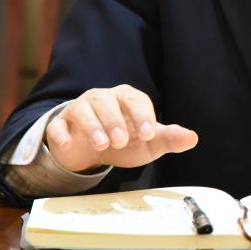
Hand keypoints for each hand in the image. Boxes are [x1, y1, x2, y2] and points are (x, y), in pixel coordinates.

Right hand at [45, 84, 197, 172]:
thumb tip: (192, 138)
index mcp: (126, 98)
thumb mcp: (147, 144)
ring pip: (83, 109)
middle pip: (107, 101)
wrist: (90, 152)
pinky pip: (57, 125)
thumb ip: (168, 139)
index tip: (149, 134)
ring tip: (102, 144)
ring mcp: (79, 109)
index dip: (143, 115)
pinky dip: (61, 134)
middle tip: (121, 141)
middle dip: (115, 120)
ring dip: (92, 126)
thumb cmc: (123, 142)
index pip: (136, 99)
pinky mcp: (60, 124)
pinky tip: (68, 144)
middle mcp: (102, 98)